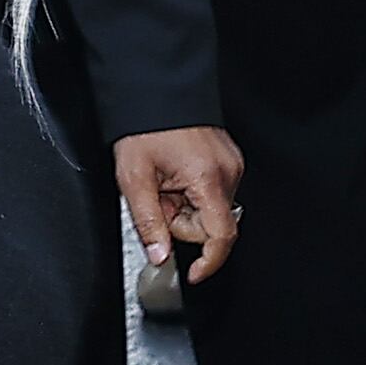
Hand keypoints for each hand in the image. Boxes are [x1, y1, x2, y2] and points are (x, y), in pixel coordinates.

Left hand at [112, 125, 242, 281]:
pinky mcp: (228, 159)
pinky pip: (211, 191)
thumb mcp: (135, 179)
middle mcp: (227, 172)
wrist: (156, 90)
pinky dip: (191, 192)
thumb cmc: (146, 127)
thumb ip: (148, 222)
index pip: (221, 237)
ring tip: (163, 182)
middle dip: (180, 221)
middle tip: (157, 199)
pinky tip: (174, 175)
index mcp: (209, 179)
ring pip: (209, 208)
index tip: (195, 274)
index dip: (209, 262)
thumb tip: (159, 255)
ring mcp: (231, 164)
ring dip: (184, 206)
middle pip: (210, 224)